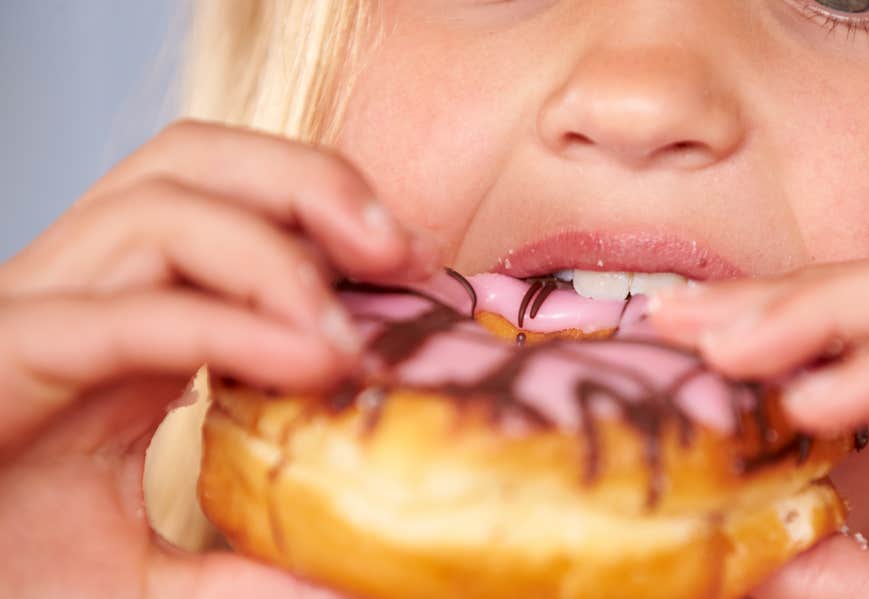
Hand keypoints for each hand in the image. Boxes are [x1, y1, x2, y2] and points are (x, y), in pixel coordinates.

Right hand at [0, 120, 436, 596]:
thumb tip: (355, 580)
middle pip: (194, 163)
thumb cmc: (16, 573)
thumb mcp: (154, 573)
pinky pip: (122, 318)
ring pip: (156, 207)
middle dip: (310, 183)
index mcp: (128, 312)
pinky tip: (306, 361)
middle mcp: (83, 293)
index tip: (422, 267)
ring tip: (352, 332)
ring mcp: (37, 318)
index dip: (329, 210)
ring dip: (277, 252)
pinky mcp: (1, 359)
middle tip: (406, 254)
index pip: (230, 202)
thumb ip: (248, 568)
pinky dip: (224, 328)